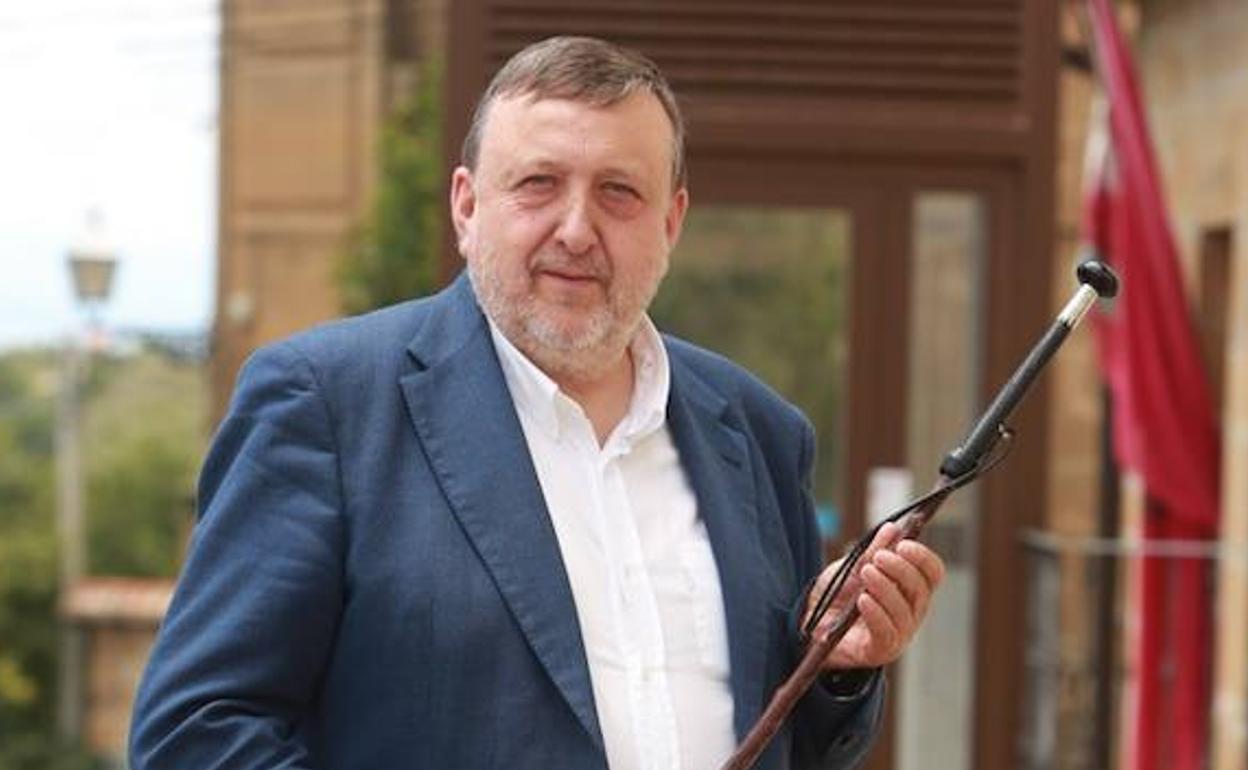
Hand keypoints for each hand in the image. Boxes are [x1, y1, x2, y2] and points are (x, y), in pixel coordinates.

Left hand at [804, 521, 945, 670]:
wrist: (810, 624)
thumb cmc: (838, 596)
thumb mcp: (852, 568)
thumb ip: (872, 552)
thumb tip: (892, 528)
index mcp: (911, 589)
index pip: (932, 573)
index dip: (923, 557)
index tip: (903, 544)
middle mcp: (911, 612)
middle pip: (921, 589)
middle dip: (901, 569)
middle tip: (879, 557)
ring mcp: (899, 633)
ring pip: (903, 610)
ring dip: (885, 588)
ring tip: (866, 573)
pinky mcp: (881, 650)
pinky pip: (885, 632)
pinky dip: (876, 613)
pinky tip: (863, 599)